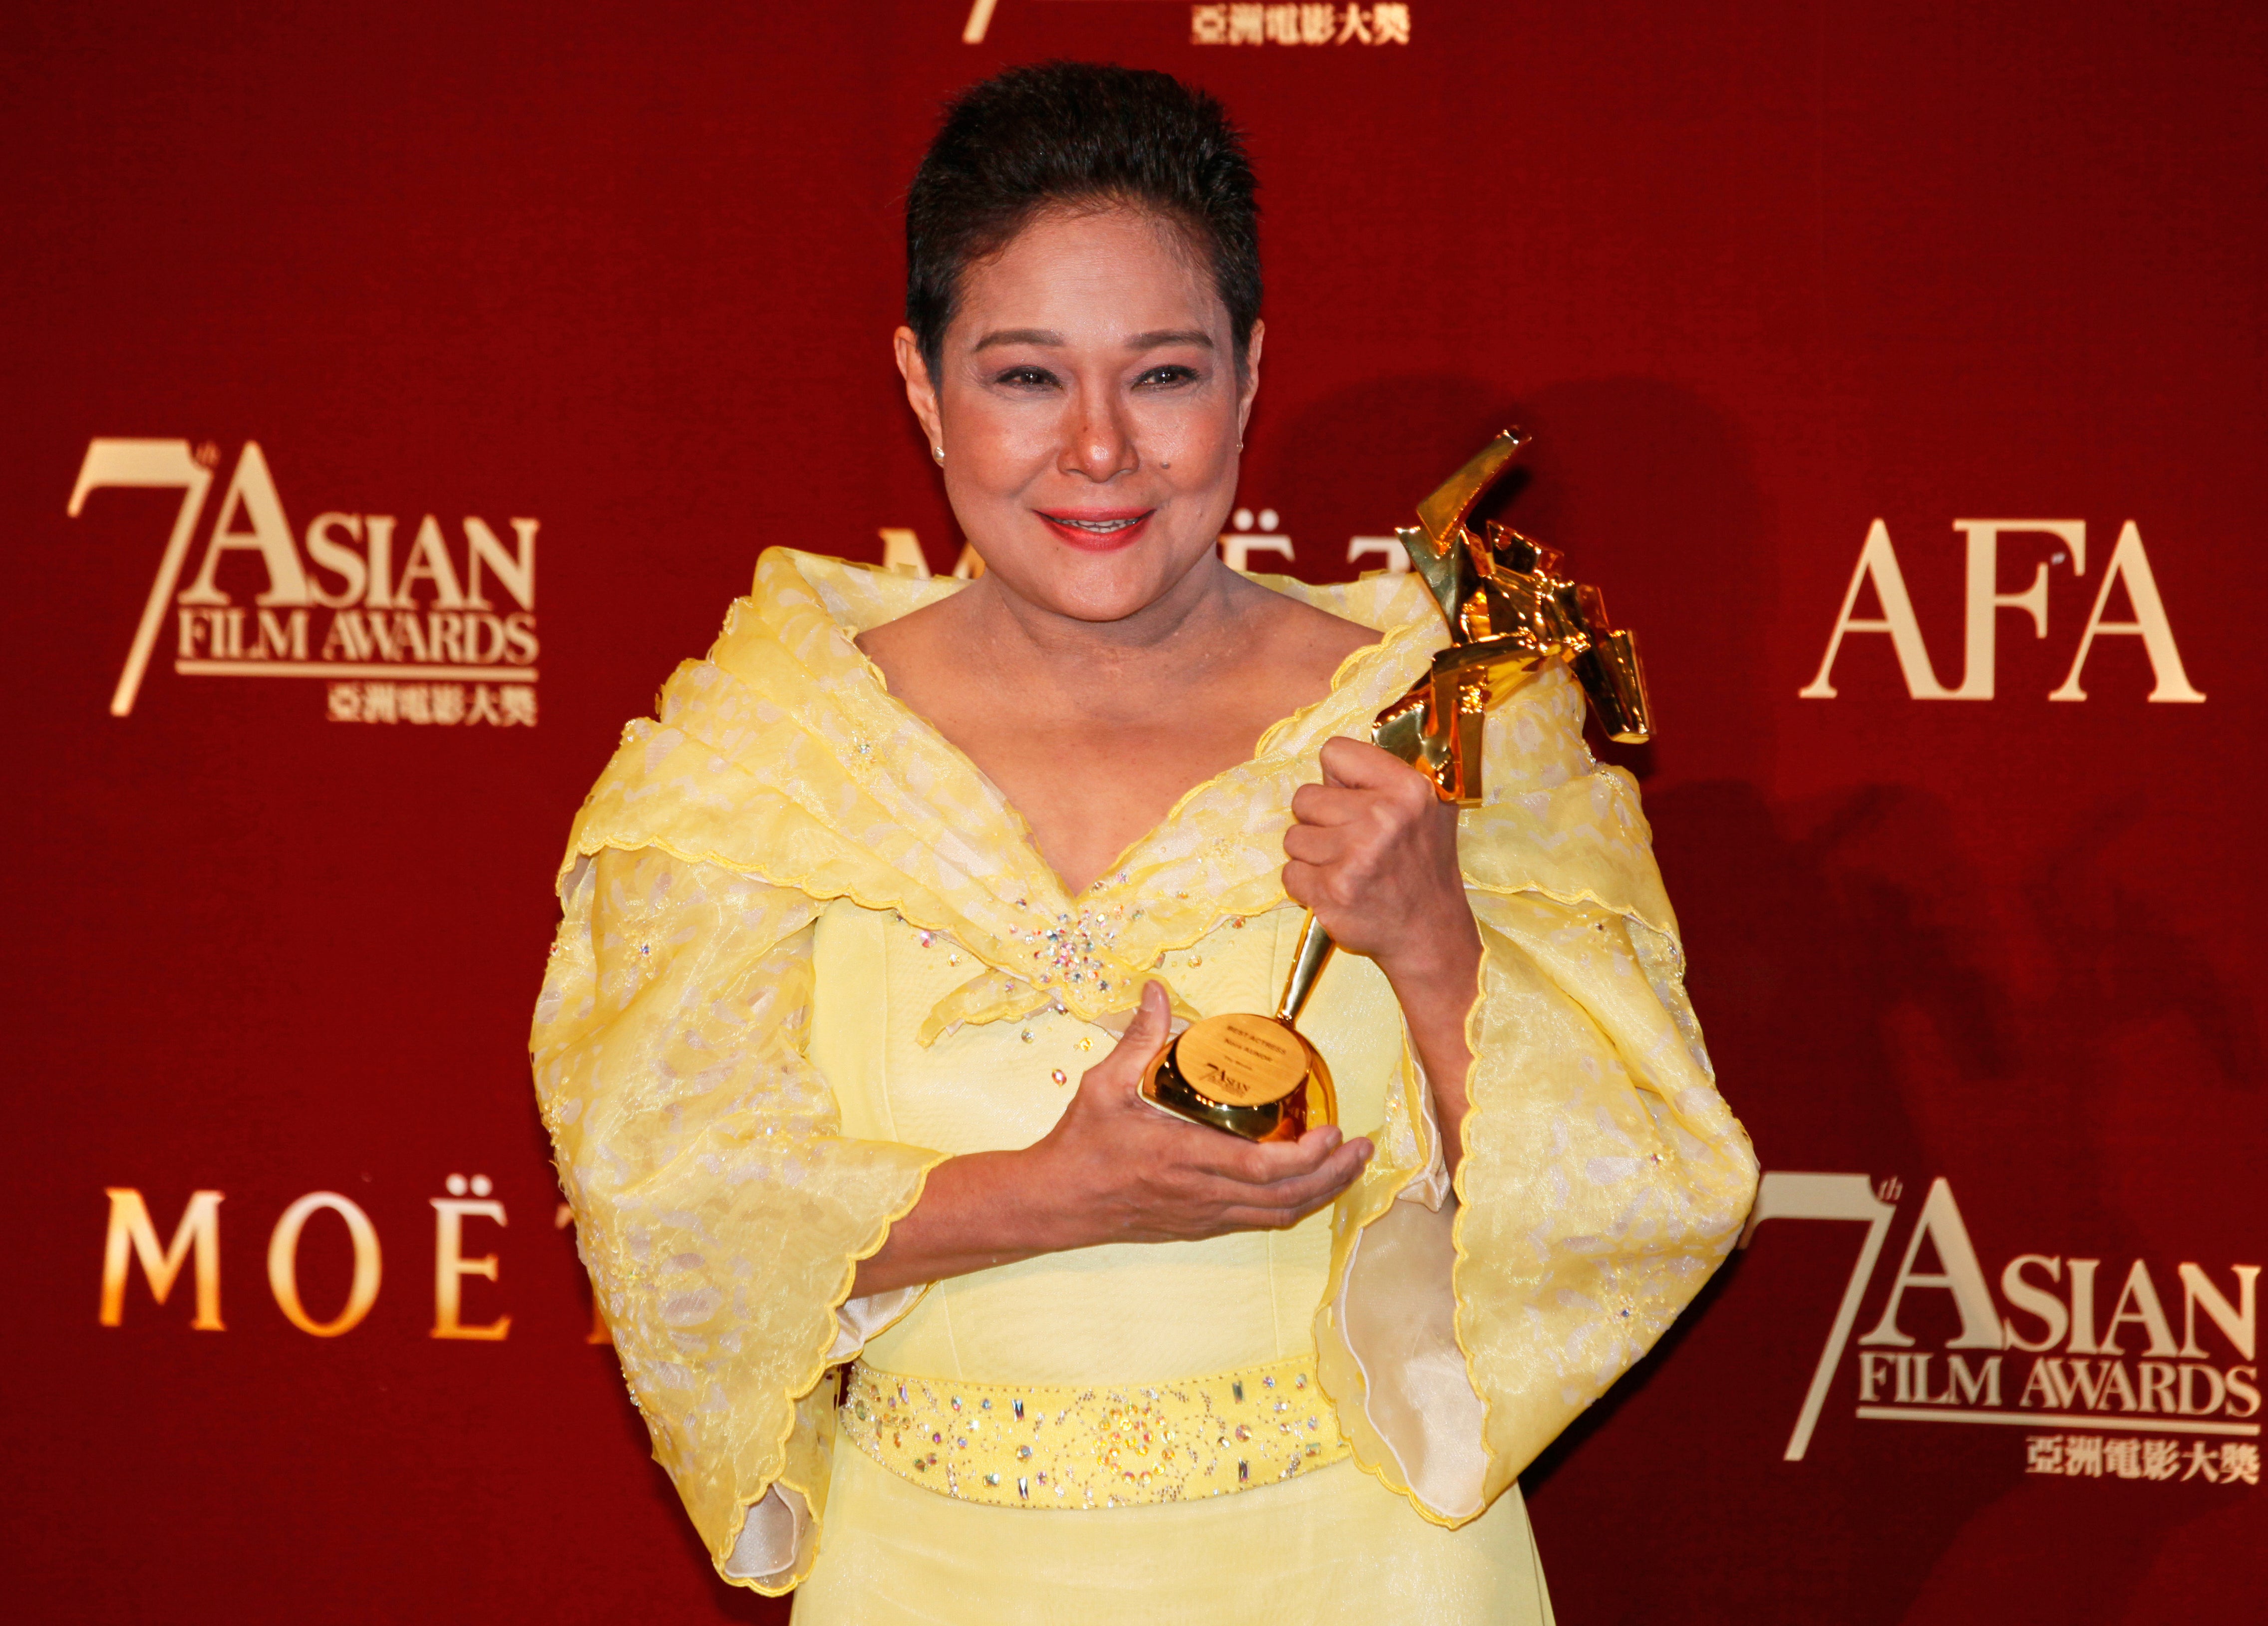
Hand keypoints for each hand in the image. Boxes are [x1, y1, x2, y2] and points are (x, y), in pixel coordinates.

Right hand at [1027, 981, 1373, 1247]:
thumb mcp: (1103, 1085)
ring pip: (1277, 1215)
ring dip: (1321, 1193)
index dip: (1309, 1156)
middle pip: (1286, 1198)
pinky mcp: (1197, 1226)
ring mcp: (1201, 1216)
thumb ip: (1139, 1039)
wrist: (1056, 1201)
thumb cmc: (1081, 1143)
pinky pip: (1257, 1221)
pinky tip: (1305, 1184)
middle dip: (1334, 1175)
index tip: (1335, 1130)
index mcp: (1182, 1157)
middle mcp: (1200, 1194)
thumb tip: (1157, 990)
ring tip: (1348, 1166)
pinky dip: (1290, 1204)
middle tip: (1363, 1149)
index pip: (1263, 1169)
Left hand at [1282, 736, 1477, 979]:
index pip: (1333, 752)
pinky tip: (1337, 889)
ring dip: (1312, 855)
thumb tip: (1331, 760)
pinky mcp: (1333, 891)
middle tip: (1349, 843)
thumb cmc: (1423, 867)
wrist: (1430, 934)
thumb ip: (1385, 777)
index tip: (1352, 800)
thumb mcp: (1427, 809)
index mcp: (1406, 788)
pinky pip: (1289, 873)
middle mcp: (1382, 817)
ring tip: (1346, 867)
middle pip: (1304, 797)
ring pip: (1292, 837)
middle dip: (1319, 821)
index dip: (1336, 778)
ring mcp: (1356, 856)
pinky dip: (1306, 885)